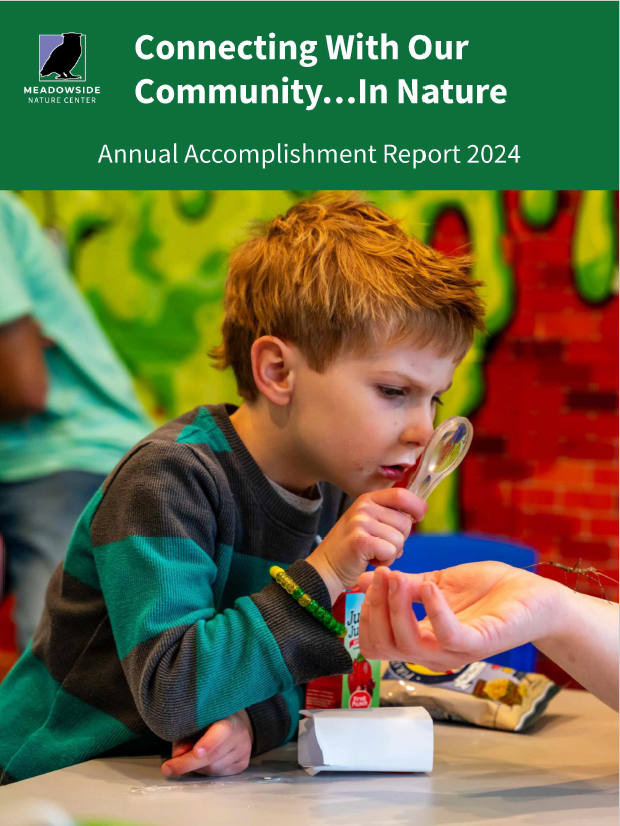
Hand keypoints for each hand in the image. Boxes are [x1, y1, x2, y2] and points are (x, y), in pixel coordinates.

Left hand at [161, 710, 253, 776]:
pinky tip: (204, 763)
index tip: (196, 752)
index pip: (221, 731)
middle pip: (213, 756)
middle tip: (168, 769)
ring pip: (214, 768)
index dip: (209, 742)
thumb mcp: (196, 723)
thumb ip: (185, 737)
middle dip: (188, 764)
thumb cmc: (210, 721)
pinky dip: (206, 772)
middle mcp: (239, 733)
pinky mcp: (243, 763)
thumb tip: (177, 756)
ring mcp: (244, 749)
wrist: (234, 724)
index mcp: (227, 717)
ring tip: (191, 759)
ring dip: (197, 768)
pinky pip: (220, 774)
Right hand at [306, 488, 426, 601]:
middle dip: (400, 538)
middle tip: (380, 544)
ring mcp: (360, 523)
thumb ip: (390, 514)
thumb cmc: (353, 546)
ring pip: (399, 539)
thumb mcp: (369, 521)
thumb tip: (420, 510)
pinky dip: (385, 561)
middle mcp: (364, 507)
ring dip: (392, 552)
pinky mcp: (360, 541)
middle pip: (405, 522)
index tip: (418, 517)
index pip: (402, 495)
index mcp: (368, 498)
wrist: (326, 567)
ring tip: (374, 553)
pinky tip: (371, 560)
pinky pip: (390, 551)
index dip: (417, 506)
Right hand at [357, 562, 563, 670]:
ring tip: (399, 577)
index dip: (365, 616)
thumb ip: (402, 586)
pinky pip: (447, 635)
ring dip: (396, 606)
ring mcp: (456, 651)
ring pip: (409, 644)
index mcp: (422, 640)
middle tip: (382, 576)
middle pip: (385, 647)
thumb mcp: (435, 582)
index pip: (376, 644)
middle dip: (375, 608)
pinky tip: (429, 585)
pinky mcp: (479, 642)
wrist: (532, 592)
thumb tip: (363, 581)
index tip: (369, 583)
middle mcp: (435, 653)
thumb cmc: (488, 590)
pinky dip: (433, 608)